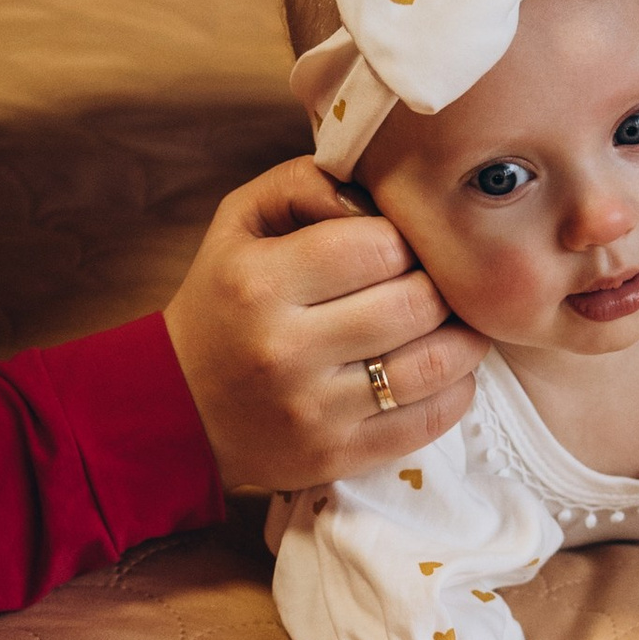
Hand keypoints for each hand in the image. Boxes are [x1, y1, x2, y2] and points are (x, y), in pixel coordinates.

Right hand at [165, 158, 489, 491]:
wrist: (175, 405)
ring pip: (436, 364)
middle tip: (434, 282)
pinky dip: (456, 389)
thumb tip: (376, 191)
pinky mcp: (335, 457)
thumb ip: (306, 182)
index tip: (401, 246)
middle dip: (440, 284)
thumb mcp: (241, 220)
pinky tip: (442, 369)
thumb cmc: (224, 298)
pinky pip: (430, 420)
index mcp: (260, 283)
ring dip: (462, 337)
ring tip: (451, 322)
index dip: (407, 238)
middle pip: (418, 302)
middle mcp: (285, 350)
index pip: (381, 245)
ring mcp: (313, 411)